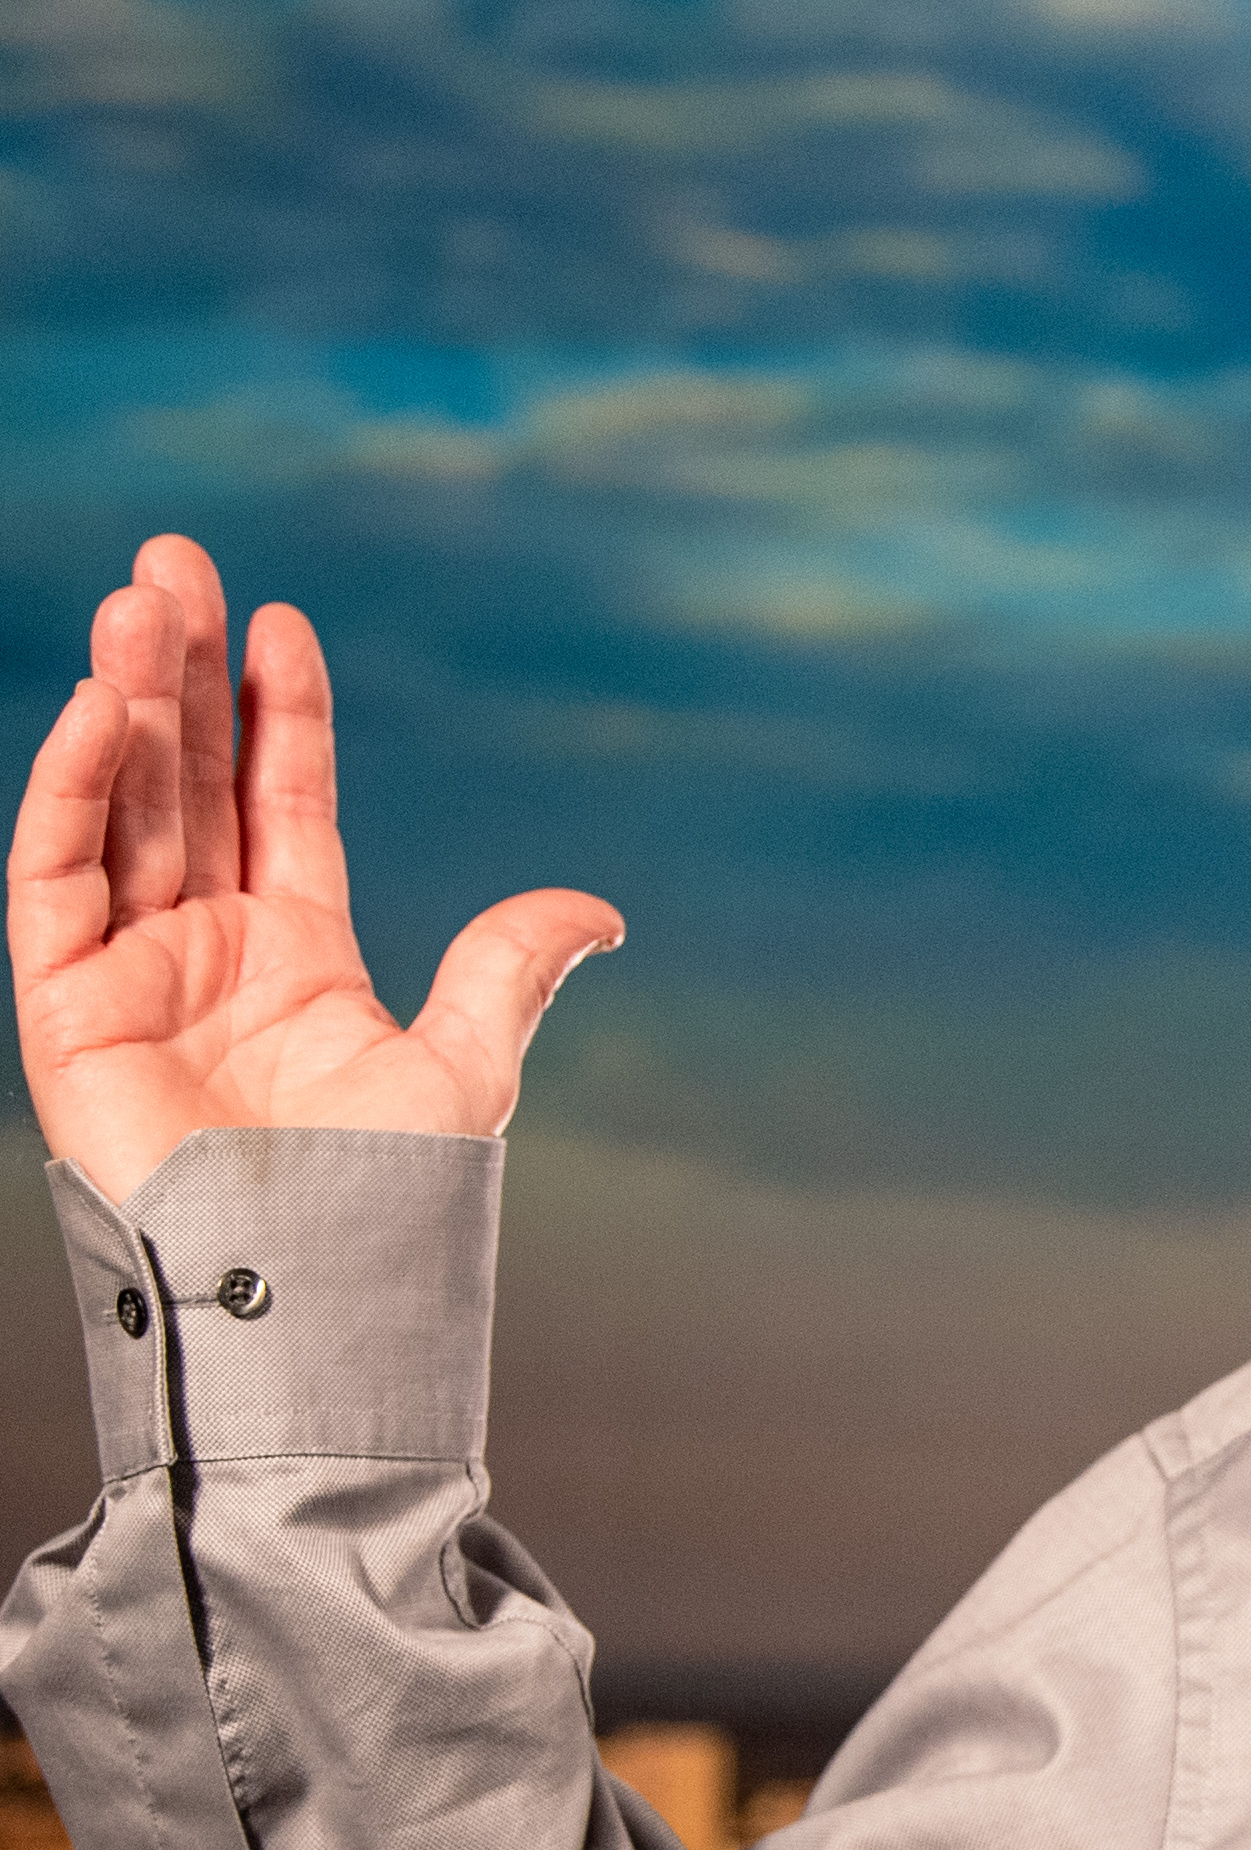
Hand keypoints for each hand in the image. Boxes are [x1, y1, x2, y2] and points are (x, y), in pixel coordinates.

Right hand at [10, 536, 620, 1196]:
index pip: (283, 800)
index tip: (280, 620)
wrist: (306, 1288)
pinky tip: (93, 710)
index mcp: (300, 954)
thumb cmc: (385, 1204)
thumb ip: (507, 972)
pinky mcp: (65, 1006)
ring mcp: (132, 971)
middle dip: (180, 671)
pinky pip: (54, 876)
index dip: (277, 711)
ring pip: (122, 805)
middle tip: (173, 562)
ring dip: (123, 702)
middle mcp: (209, 947)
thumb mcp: (462, 1069)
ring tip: (137, 599)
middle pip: (189, 779)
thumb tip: (598, 910)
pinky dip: (69, 791)